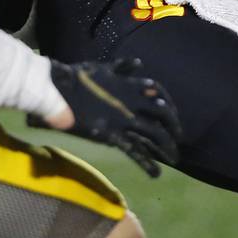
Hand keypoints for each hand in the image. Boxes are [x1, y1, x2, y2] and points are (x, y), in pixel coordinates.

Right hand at [34, 58, 181, 177]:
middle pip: (163, 114)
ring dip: (166, 147)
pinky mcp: (112, 135)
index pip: (158, 92)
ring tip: (174, 158)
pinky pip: (134, 151)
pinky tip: (156, 174)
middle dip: (173, 126)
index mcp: (130, 85)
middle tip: (178, 138)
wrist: (59, 89)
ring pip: (154, 134)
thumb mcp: (103, 67)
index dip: (168, 103)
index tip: (172, 111)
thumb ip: (122, 68)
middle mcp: (132, 102)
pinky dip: (147, 163)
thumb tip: (139, 63)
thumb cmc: (78, 77)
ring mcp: (123, 119)